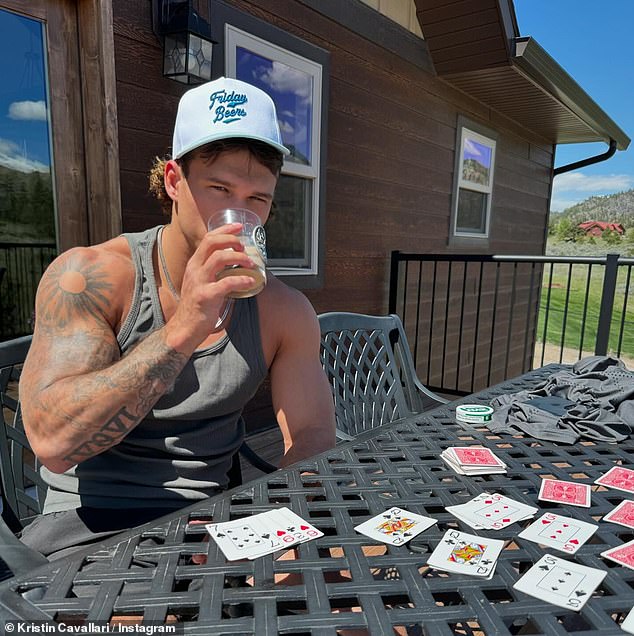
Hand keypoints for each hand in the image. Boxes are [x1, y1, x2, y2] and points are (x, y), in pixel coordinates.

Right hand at [166, 224, 256, 347]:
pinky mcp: (206, 296)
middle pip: (212, 242)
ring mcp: (199, 282)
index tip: (239, 227)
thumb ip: (213, 271)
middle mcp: (195, 269)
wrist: (185, 328)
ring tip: (251, 264)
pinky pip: (227, 283)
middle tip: (245, 247)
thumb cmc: (197, 305)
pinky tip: (251, 282)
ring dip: (239, 258)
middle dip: (232, 240)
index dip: (225, 229)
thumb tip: (236, 262)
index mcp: (195, 264)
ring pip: (220, 258)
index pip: (208, 238)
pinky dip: (242, 280)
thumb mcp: (201, 282)